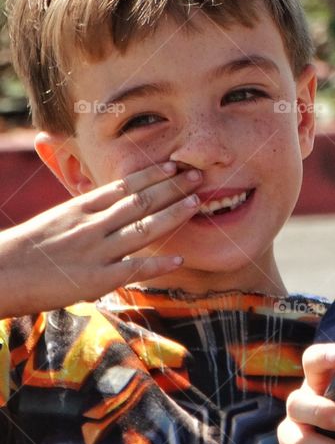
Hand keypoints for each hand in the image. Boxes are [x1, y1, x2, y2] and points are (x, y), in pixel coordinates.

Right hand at [0, 161, 201, 317]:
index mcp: (81, 208)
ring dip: (173, 214)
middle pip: (140, 202)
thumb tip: (111, 199)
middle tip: (199, 175)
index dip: (153, 174)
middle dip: (172, 187)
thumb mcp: (57, 219)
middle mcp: (92, 225)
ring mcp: (96, 251)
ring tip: (198, 202)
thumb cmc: (25, 249)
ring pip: (143, 229)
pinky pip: (133, 269)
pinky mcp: (95, 279)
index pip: (124, 186)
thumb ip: (85, 210)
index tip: (175, 164)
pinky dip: (158, 264)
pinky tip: (180, 258)